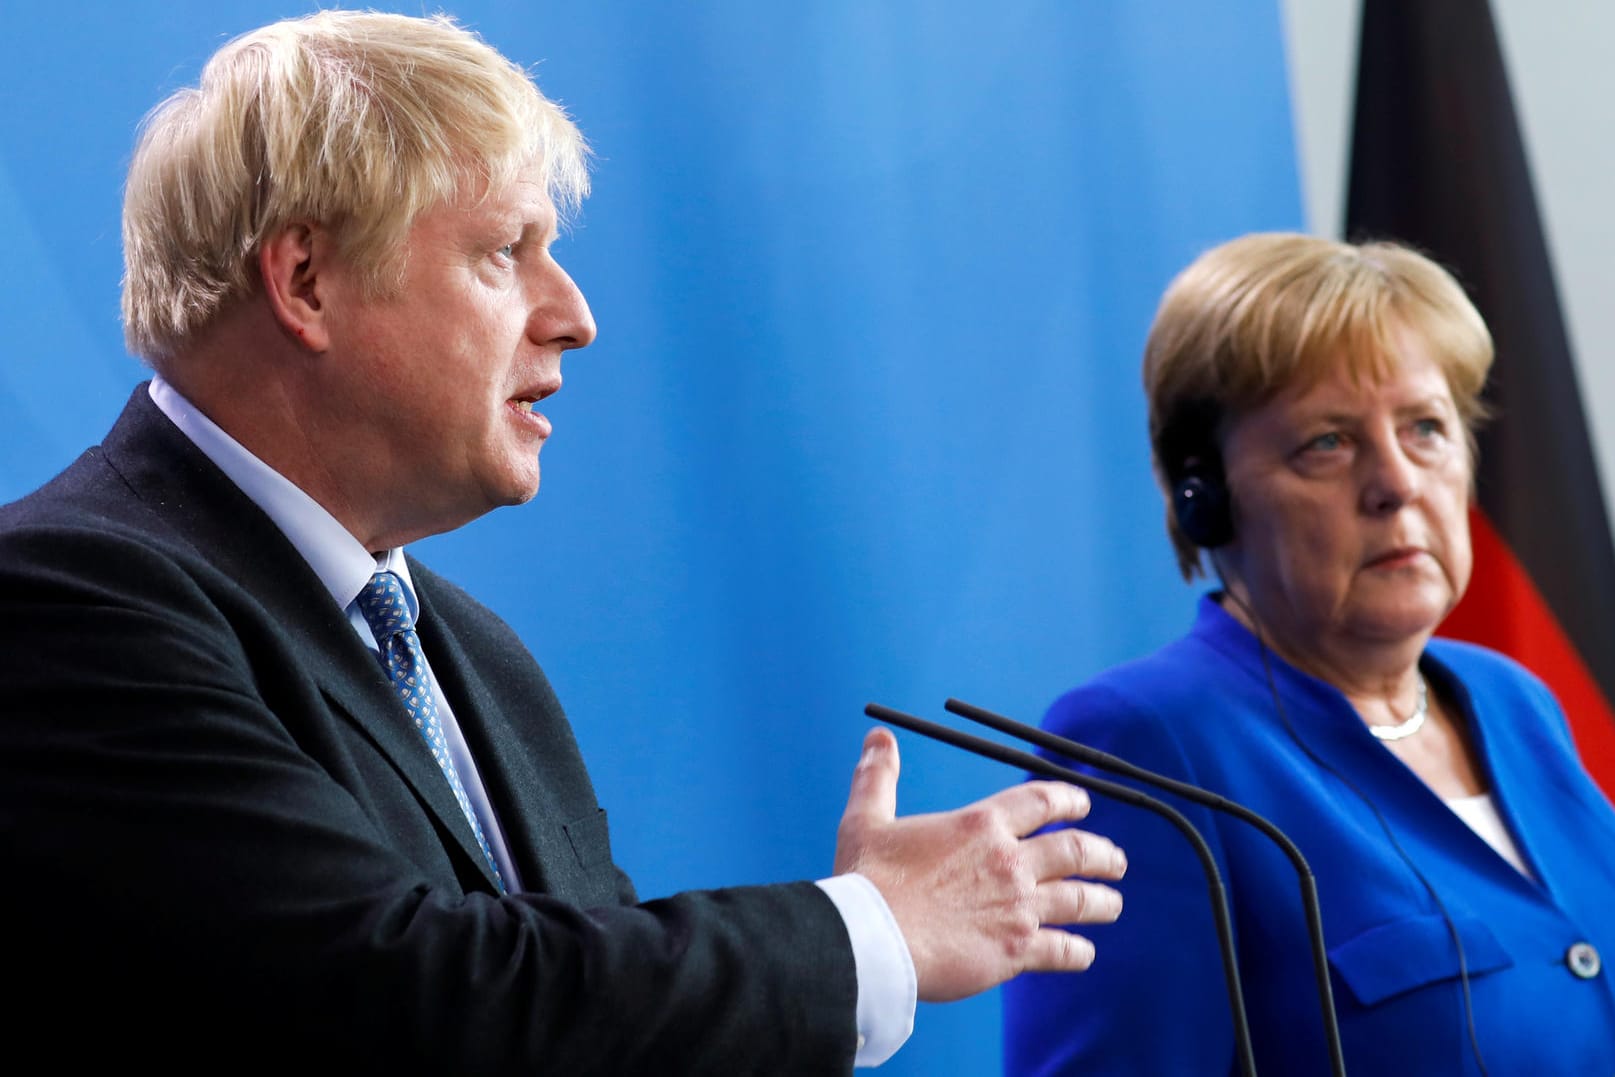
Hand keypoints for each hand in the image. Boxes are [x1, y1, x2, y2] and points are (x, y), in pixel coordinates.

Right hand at [834, 727, 1125, 1001]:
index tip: (1083, 804)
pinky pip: (1063, 950)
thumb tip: (879, 737)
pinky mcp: (1016, 951)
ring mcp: (1018, 907)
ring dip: (1102, 902)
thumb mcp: (866, 819)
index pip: (1041, 800)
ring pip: (1080, 901)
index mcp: (980, 825)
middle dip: (1102, 854)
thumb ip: (878, 777)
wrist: (872, 939)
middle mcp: (1009, 862)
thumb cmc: (867, 880)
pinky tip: (1084, 954)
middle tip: (1114, 860)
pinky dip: (1078, 953)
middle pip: (1075, 850)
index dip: (1069, 800)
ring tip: (1113, 904)